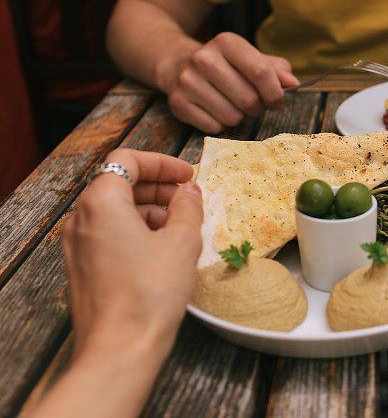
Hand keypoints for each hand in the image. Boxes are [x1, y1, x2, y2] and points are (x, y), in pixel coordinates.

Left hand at [61, 149, 201, 359]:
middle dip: (157, 186)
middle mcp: (81, 219)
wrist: (121, 347)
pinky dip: (135, 230)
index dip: (162, 163)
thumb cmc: (149, 293)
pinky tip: (162, 248)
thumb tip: (189, 192)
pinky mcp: (83, 268)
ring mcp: (78, 245)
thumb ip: (188, 207)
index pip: (127, 160)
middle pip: (118, 183)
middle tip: (187, 198)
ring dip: (148, 209)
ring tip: (180, 225)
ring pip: (114, 210)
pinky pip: (109, 234)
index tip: (187, 176)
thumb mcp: (183, 241)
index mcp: (101, 202)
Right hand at [163, 32, 299, 132]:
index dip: (275, 93)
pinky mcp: (178, 103)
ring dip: (238, 116)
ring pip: (232, 117)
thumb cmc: (225, 65)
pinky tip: (213, 109)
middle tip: (251, 103)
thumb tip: (293, 83)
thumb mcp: (250, 57)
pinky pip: (214, 127)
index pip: (260, 71)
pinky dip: (220, 124)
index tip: (276, 101)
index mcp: (227, 42)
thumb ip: (275, 68)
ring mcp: (188, 81)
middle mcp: (204, 58)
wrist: (178, 64)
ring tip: (230, 103)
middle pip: (249, 99)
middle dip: (257, 107)